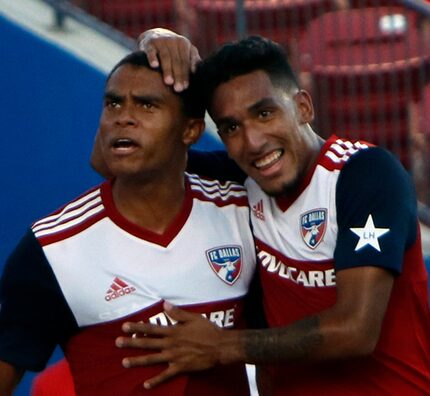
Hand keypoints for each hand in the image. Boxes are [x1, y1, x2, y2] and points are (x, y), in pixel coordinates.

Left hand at [115, 302, 229, 388]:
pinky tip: (145, 385)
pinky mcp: (180, 368)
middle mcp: (170, 344)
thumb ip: (178, 313)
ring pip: (152, 359)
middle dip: (131, 343)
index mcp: (173, 331)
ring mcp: (174, 357)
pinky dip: (155, 381)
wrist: (220, 347)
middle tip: (117, 342)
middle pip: (148, 343)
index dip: (138, 327)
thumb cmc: (208, 330)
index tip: (125, 326)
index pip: (152, 328)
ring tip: (124, 362)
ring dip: (137, 361)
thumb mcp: (193, 318)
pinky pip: (165, 375)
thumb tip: (165, 305)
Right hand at [137, 28, 200, 91]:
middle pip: (177, 60)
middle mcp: (173, 40)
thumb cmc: (173, 50)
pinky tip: (154, 66)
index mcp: (184, 43)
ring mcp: (161, 41)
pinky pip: (151, 51)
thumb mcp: (185, 51)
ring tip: (168, 82)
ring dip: (167, 70)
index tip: (185, 87)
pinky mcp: (149, 43)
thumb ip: (193, 60)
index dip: (186, 75)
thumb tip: (197, 72)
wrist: (154, 35)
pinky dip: (152, 58)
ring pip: (165, 57)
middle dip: (178, 75)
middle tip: (178, 89)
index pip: (185, 62)